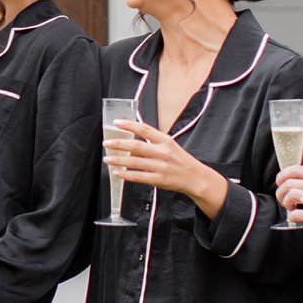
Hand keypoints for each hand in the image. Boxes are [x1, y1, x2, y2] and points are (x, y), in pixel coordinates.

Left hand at [110, 120, 226, 218]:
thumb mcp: (169, 147)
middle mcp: (163, 152)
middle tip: (106, 143)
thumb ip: (152, 144)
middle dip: (119, 144)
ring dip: (118, 160)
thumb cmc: (180, 160)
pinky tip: (117, 172)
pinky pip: (139, 177)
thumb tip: (131, 144)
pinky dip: (126, 175)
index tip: (116, 123)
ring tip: (107, 159)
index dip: (129, 125)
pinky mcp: (159, 180)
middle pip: (136, 146)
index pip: (145, 129)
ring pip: (135, 162)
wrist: (196, 178)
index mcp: (165, 141)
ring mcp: (161, 166)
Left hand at [275, 164, 302, 239]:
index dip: (282, 175)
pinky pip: (295, 214)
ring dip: (286, 204)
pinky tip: (297, 218)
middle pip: (289, 182)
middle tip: (284, 200)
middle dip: (280, 192)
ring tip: (292, 208)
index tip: (280, 183)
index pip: (295, 169)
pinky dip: (291, 217)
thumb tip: (292, 182)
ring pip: (290, 195)